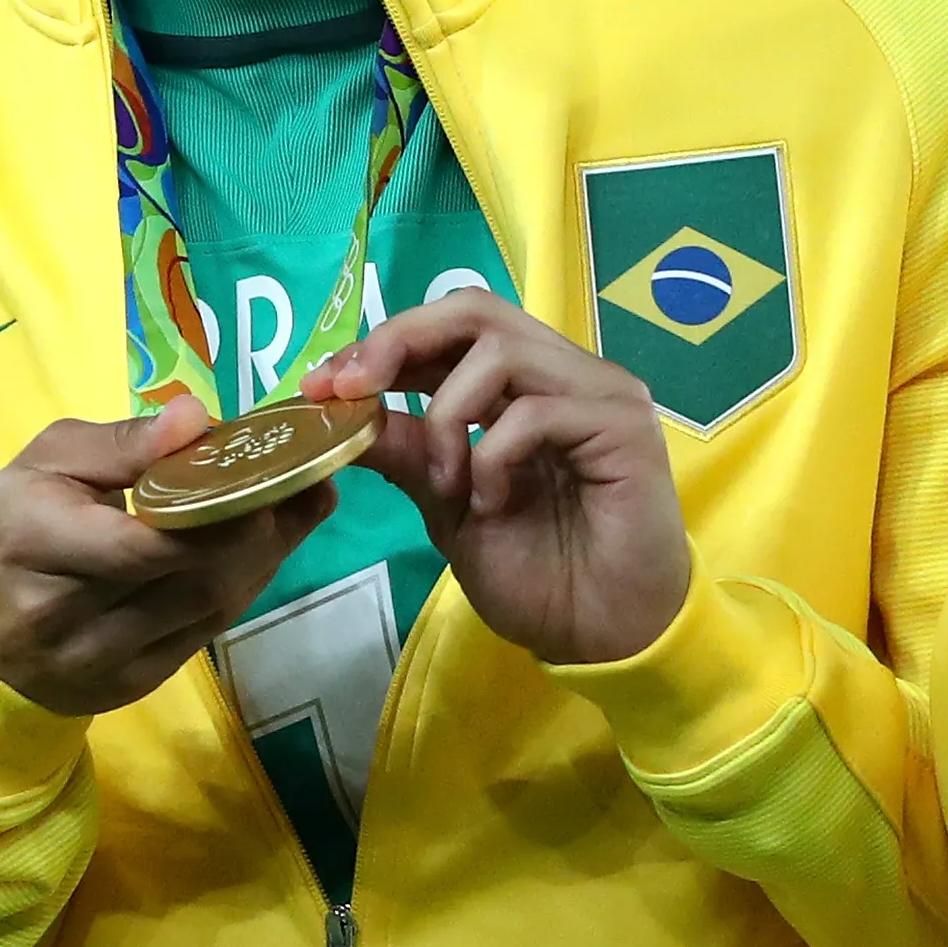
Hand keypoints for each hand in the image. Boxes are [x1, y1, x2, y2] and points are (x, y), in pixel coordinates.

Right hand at [0, 395, 332, 715]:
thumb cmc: (14, 528)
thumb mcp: (46, 462)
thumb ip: (121, 442)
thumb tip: (195, 418)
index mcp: (31, 541)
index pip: (139, 544)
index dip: (213, 516)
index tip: (263, 474)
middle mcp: (63, 613)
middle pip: (188, 579)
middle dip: (256, 533)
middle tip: (301, 484)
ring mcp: (101, 661)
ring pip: (209, 610)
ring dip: (261, 560)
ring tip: (294, 510)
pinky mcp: (133, 685)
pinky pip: (206, 634)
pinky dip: (241, 589)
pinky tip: (259, 553)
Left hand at [315, 289, 692, 665]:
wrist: (601, 637)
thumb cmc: (538, 575)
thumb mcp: (446, 506)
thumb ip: (407, 450)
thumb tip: (340, 404)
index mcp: (525, 385)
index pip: (450, 326)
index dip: (382, 343)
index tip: (322, 385)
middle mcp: (566, 373)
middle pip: (475, 309)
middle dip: (398, 341)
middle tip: (352, 391)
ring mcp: (602, 393)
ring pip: (500, 352)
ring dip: (448, 416)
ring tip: (448, 485)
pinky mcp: (625, 427)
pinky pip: (535, 411)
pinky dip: (492, 456)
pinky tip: (492, 504)